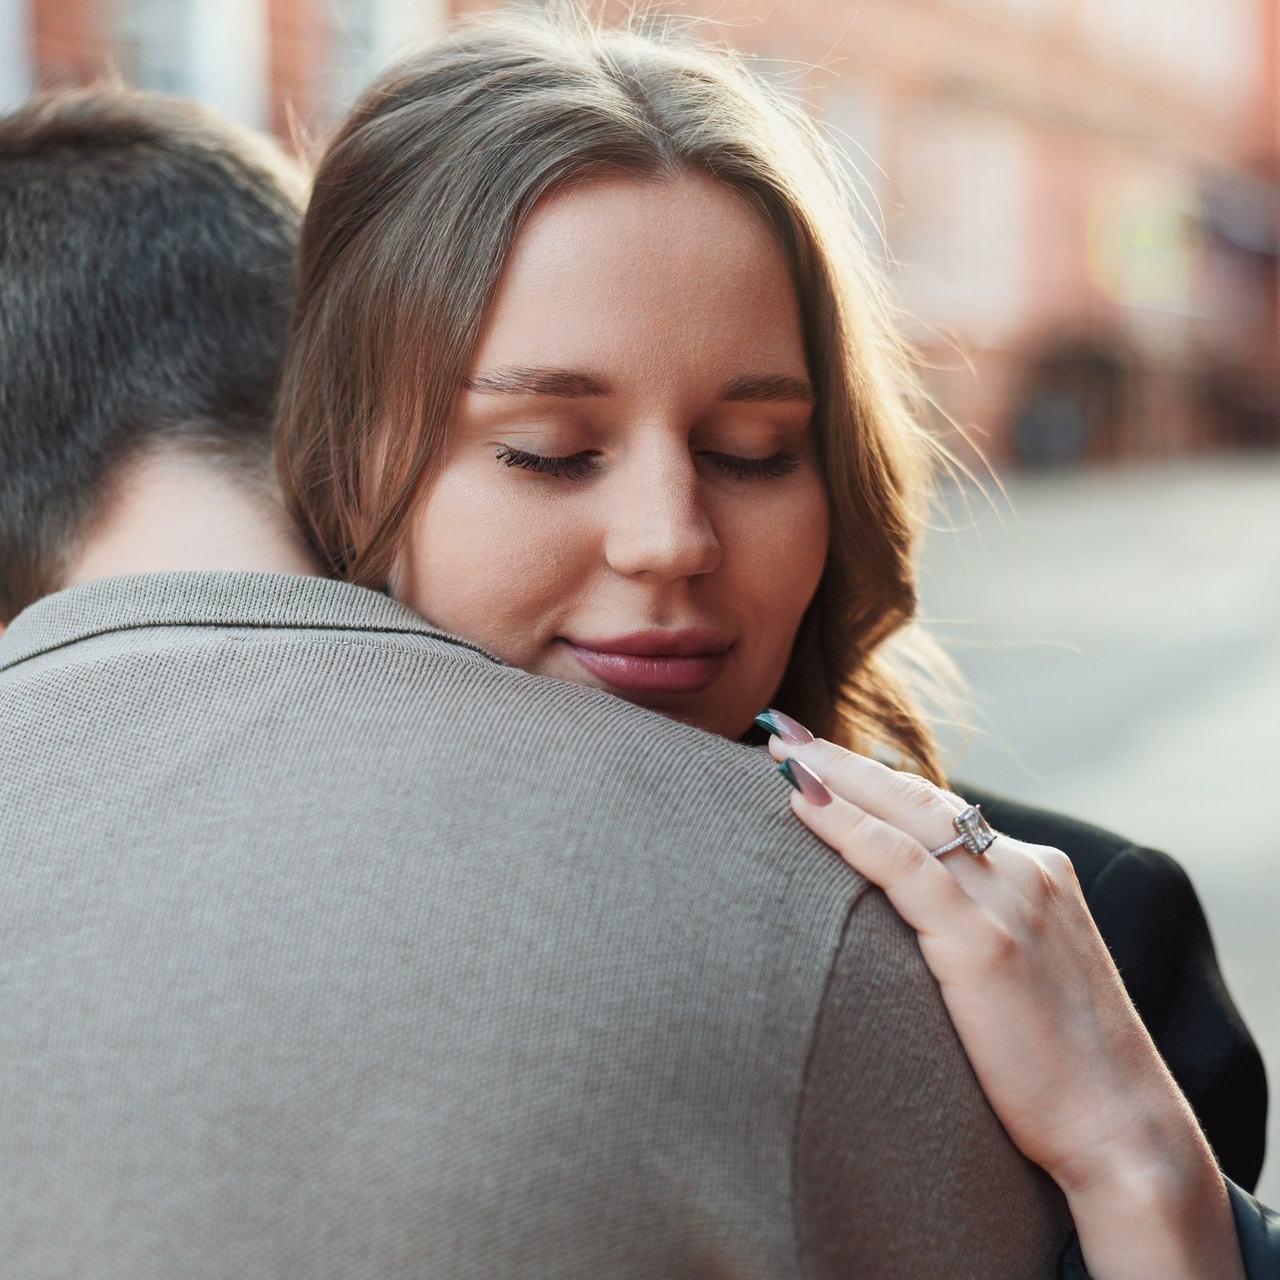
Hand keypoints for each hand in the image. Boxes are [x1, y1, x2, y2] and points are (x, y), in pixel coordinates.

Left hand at [762, 717, 1242, 1279]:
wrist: (1121, 1132)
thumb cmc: (1060, 1069)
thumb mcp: (1021, 976)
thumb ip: (973, 931)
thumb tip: (901, 920)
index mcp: (1034, 874)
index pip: (943, 809)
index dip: (878, 780)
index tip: (824, 758)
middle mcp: (1024, 870)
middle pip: (919, 794)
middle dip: (846, 760)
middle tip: (784, 735)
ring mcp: (1007, 899)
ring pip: (907, 814)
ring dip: (836, 777)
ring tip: (780, 754)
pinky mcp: (983, 939)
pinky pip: (902, 864)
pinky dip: (849, 826)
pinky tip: (806, 803)